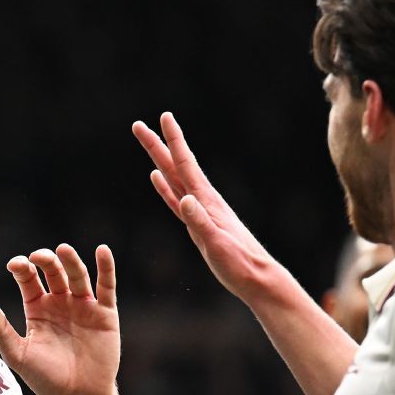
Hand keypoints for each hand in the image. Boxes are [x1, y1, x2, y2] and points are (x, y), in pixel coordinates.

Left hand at [0, 244, 119, 394]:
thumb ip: (0, 331)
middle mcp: (60, 303)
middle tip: (37, 257)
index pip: (29, 280)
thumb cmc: (46, 379)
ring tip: (63, 249)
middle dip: (45, 261)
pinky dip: (106, 268)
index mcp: (38, 309)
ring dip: (71, 261)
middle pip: (53, 272)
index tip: (15, 265)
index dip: (22, 269)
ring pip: (77, 276)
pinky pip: (106, 287)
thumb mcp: (18, 355)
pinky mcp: (105, 314)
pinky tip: (102, 251)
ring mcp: (83, 307)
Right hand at [131, 112, 286, 304]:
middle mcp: (202, 200)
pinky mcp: (197, 223)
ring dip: (159, 161)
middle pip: (175, 166)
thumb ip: (200, 222)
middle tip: (138, 125)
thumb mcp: (217, 244)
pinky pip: (175, 199)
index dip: (173, 140)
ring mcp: (200, 210)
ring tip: (148, 144)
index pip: (185, 164)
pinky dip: (164, 186)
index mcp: (206, 201)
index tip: (163, 117)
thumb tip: (184, 199)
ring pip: (174, 178)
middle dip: (157, 144)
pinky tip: (157, 178)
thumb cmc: (240, 264)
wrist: (256, 278)